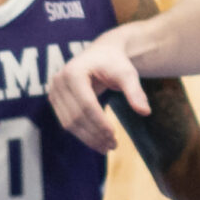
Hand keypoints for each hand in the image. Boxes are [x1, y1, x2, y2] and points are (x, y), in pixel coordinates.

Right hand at [48, 36, 147, 153]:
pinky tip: (97, 141)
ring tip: (107, 147)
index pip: (86, 105)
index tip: (114, 136)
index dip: (99, 123)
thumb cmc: (115, 62)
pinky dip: (82, 134)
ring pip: (69, 123)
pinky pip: (67, 122)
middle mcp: (59, 81)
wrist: (101, 52)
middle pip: (76, 116)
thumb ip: (135, 92)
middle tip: (113, 146)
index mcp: (74, 72)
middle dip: (94, 134)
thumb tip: (145, 112)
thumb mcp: (127, 73)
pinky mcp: (54, 100)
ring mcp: (54, 91)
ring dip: (88, 138)